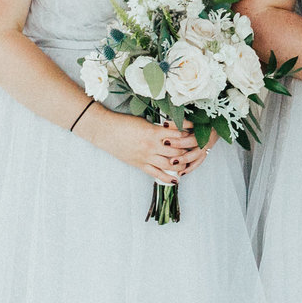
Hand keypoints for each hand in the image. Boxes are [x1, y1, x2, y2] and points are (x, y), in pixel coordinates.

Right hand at [86, 111, 203, 182]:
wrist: (106, 131)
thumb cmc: (124, 123)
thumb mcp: (144, 122)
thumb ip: (159, 128)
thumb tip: (173, 130)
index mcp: (154, 132)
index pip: (177, 136)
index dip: (188, 136)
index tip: (196, 136)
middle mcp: (151, 146)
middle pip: (176, 152)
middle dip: (186, 152)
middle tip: (194, 151)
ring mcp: (145, 157)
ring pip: (168, 165)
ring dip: (180, 165)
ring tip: (187, 164)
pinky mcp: (139, 164)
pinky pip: (155, 174)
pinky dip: (167, 178)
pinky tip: (176, 180)